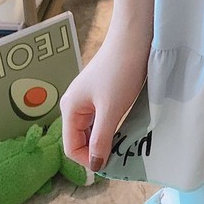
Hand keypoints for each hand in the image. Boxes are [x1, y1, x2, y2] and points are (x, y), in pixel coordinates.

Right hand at [60, 28, 149, 172]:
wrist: (134, 37)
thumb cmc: (120, 71)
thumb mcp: (111, 110)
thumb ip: (101, 140)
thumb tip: (94, 165)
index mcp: (69, 108)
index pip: (71, 147)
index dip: (88, 160)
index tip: (111, 165)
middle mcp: (74, 104)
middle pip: (80, 139)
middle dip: (97, 150)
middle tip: (121, 155)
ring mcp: (87, 97)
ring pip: (92, 129)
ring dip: (105, 138)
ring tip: (125, 142)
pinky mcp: (101, 91)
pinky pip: (101, 117)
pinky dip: (111, 126)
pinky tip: (126, 126)